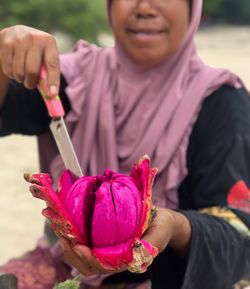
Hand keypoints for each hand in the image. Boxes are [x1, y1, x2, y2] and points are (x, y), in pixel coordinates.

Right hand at [0, 25, 59, 95]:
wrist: (17, 34)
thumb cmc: (37, 53)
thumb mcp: (46, 59)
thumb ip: (48, 75)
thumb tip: (51, 95)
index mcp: (49, 42)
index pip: (52, 65)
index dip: (53, 81)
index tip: (52, 94)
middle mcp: (35, 38)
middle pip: (32, 71)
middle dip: (31, 83)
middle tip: (31, 84)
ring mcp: (19, 39)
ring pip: (19, 72)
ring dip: (21, 79)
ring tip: (23, 73)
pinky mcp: (6, 43)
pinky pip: (8, 69)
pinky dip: (11, 74)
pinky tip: (14, 66)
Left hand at [59, 208, 190, 275]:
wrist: (162, 223)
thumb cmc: (161, 228)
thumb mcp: (159, 234)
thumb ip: (149, 246)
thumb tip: (134, 252)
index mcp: (126, 260)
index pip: (103, 266)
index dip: (88, 258)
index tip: (77, 246)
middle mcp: (114, 259)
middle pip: (87, 265)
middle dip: (72, 252)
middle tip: (62, 234)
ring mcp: (108, 251)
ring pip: (83, 258)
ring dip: (69, 246)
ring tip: (60, 229)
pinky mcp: (105, 242)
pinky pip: (86, 245)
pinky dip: (74, 238)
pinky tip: (68, 226)